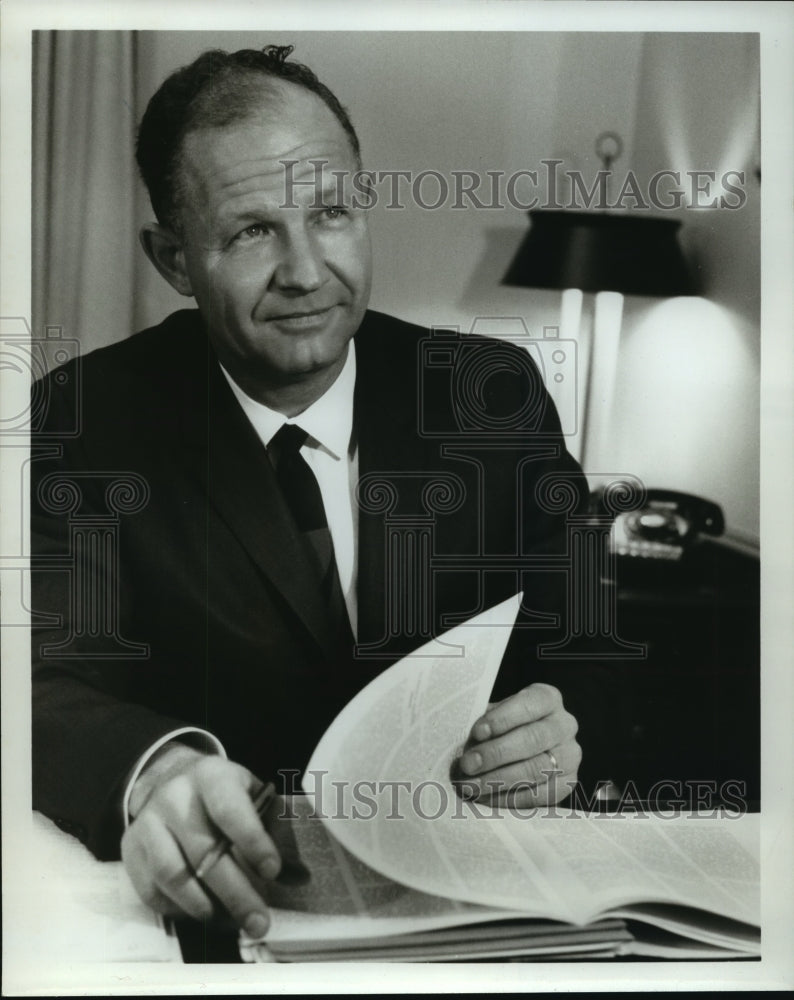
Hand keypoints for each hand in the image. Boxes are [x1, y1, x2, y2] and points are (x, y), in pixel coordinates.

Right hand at [121, 746, 281, 938]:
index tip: (272, 871)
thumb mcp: (251, 796)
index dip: (252, 842)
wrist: (171, 780)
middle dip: (236, 893)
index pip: (230, 810)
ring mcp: (148, 822)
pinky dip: (179, 909)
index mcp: (212, 776)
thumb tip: (299, 876)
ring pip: (173, 875)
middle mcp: (175, 796)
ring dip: (205, 906)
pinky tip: (202, 912)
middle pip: (204, 852)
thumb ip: (274, 831)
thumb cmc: (222, 795)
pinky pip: (152, 890)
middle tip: (259, 922)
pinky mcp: (130, 849)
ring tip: (230, 921)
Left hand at [453, 683, 580, 806]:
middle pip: (532, 739)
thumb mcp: (494, 718)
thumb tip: (463, 741)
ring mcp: (570, 755)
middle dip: (496, 754)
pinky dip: (509, 799)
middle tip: (467, 765)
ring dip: (498, 780)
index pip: (529, 704)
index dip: (503, 719)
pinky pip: (539, 795)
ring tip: (471, 786)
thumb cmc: (502, 729)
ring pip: (536, 769)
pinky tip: (486, 798)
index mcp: (547, 699)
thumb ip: (484, 725)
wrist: (524, 753)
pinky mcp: (568, 784)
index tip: (477, 732)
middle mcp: (564, 725)